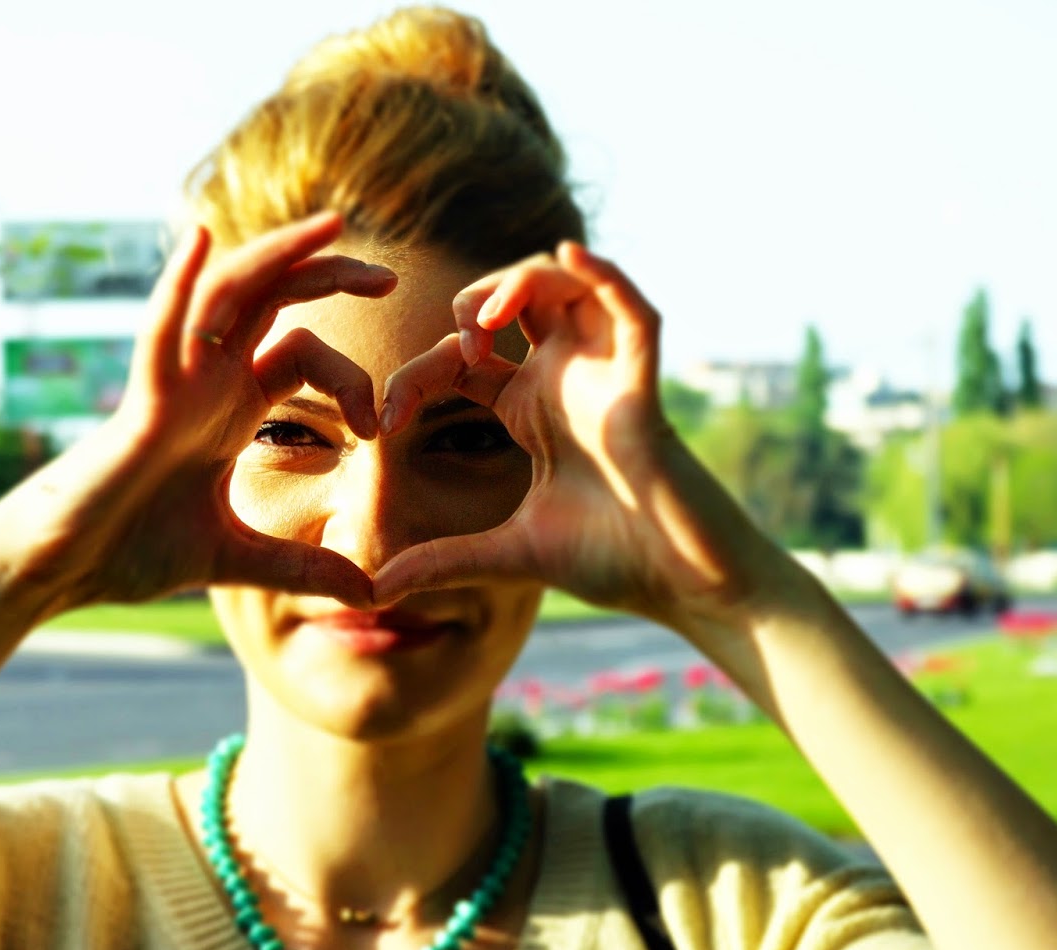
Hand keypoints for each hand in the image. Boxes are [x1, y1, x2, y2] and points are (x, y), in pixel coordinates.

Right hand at [0, 212, 395, 612]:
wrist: (61, 569)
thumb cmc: (130, 550)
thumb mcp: (237, 561)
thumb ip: (301, 568)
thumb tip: (372, 593)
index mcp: (230, 406)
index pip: (301, 352)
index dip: (352, 378)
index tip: (380, 428)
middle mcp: (205, 380)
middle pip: (272, 301)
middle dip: (328, 277)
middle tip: (388, 277)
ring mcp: (172, 382)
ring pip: (227, 296)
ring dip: (277, 255)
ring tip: (329, 227)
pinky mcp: (139, 402)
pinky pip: (160, 331)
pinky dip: (179, 284)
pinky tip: (203, 240)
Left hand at [373, 243, 778, 624]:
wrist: (680, 582)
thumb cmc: (610, 559)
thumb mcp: (506, 555)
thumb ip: (442, 562)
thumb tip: (376, 590)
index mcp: (528, 407)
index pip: (461, 360)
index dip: (416, 376)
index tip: (385, 420)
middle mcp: (564, 378)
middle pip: (515, 299)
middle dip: (473, 303)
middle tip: (458, 350)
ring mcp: (605, 374)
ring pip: (567, 284)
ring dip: (522, 281)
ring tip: (488, 322)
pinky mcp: (644, 384)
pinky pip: (633, 310)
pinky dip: (606, 273)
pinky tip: (571, 253)